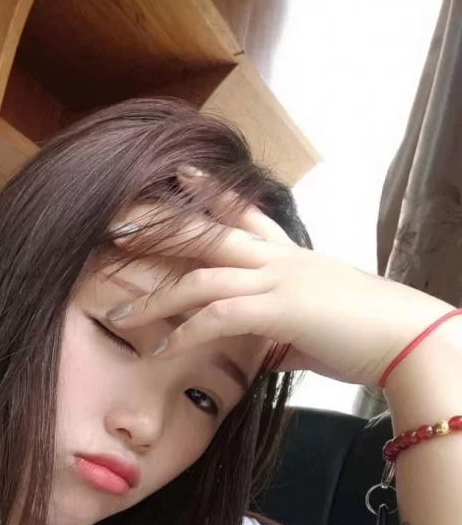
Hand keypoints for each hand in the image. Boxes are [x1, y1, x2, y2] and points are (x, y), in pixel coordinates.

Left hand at [106, 170, 454, 388]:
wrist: (408, 338)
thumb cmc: (366, 334)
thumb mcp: (314, 324)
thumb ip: (282, 330)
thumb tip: (269, 348)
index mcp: (288, 255)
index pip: (242, 212)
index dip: (208, 192)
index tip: (178, 174)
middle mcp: (278, 259)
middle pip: (207, 233)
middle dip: (160, 229)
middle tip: (116, 227)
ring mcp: (278, 280)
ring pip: (201, 276)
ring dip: (155, 296)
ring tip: (118, 311)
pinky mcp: (280, 310)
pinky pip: (218, 315)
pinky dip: (184, 333)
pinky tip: (159, 350)